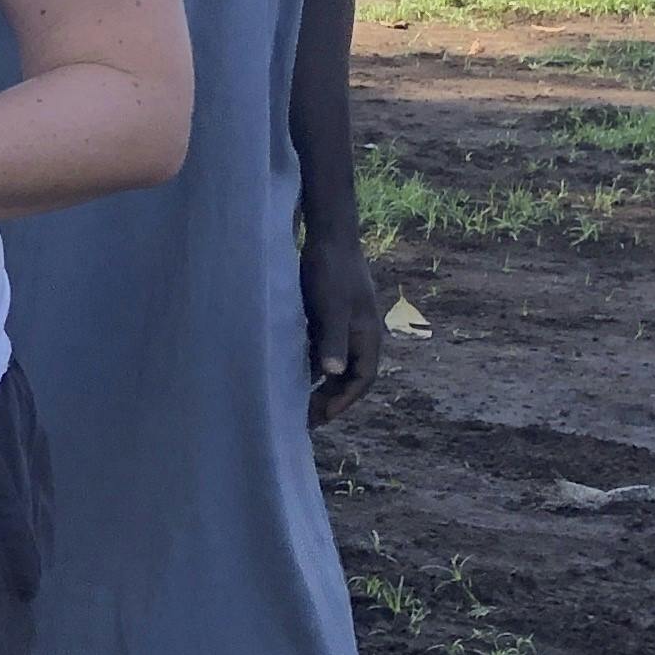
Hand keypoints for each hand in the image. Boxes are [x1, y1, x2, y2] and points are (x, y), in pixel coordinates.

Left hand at [301, 226, 382, 428]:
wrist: (328, 235)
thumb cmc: (331, 271)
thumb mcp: (331, 307)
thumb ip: (332, 339)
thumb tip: (334, 374)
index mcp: (367, 336)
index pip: (362, 379)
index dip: (343, 402)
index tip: (320, 418)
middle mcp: (359, 335)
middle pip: (349, 377)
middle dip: (329, 400)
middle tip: (304, 419)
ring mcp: (344, 327)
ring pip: (334, 365)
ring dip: (319, 385)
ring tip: (295, 403)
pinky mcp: (328, 318)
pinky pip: (322, 350)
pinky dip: (309, 366)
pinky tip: (287, 374)